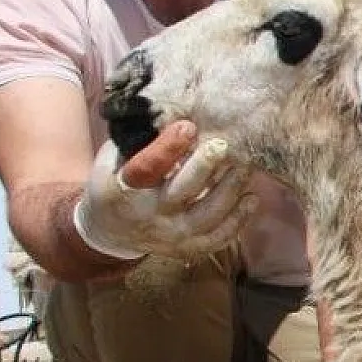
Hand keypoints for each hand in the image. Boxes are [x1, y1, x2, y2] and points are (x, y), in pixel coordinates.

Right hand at [73, 121, 255, 259]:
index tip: (188, 126)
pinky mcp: (188, 248)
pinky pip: (218, 238)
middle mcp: (150, 215)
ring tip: (245, 167)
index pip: (148, 167)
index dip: (169, 147)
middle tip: (224, 145)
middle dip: (204, 166)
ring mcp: (171, 236)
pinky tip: (251, 198)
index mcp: (126, 189)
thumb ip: (137, 141)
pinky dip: (238, 220)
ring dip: (230, 191)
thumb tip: (170, 113)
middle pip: (183, 191)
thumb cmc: (115, 184)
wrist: (110, 231)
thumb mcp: (112, 160)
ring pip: (207, 217)